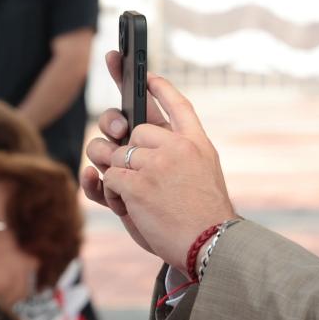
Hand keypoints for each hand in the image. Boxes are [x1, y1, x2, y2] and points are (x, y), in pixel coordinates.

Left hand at [91, 56, 237, 273]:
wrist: (210, 243)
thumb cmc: (203, 216)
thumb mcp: (203, 174)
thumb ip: (176, 155)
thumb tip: (126, 146)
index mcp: (196, 143)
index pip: (177, 105)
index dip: (160, 88)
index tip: (146, 76)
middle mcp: (176, 146)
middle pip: (133, 130)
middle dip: (122, 149)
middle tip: (129, 169)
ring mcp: (155, 163)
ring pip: (112, 153)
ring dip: (112, 172)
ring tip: (128, 192)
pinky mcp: (136, 183)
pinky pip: (107, 178)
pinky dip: (111, 194)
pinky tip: (128, 206)